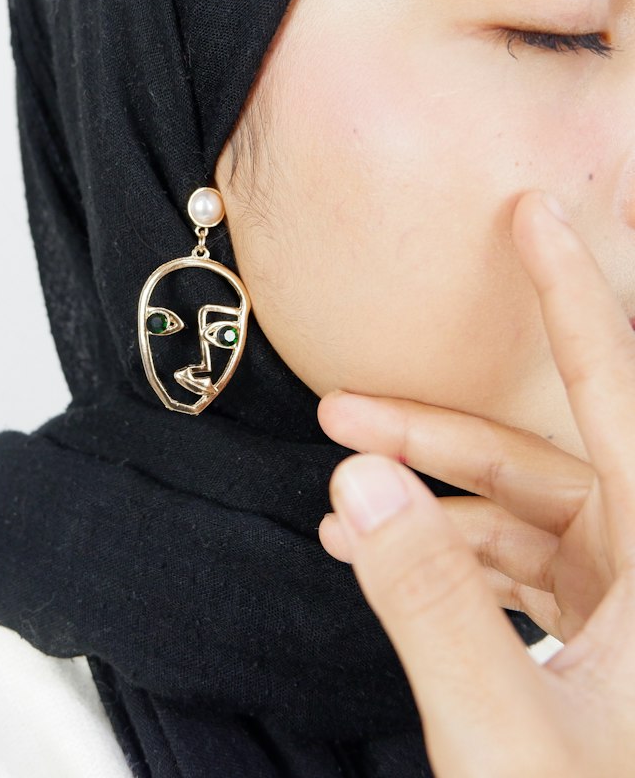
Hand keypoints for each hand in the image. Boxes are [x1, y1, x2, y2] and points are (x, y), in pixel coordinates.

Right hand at [317, 191, 634, 776]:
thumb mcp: (503, 727)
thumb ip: (428, 601)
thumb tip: (359, 480)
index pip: (619, 386)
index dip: (574, 292)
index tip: (536, 214)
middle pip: (539, 458)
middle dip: (431, 432)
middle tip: (338, 408)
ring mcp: (632, 607)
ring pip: (524, 514)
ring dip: (428, 500)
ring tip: (335, 498)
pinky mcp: (607, 643)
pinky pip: (522, 567)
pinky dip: (450, 555)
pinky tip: (378, 556)